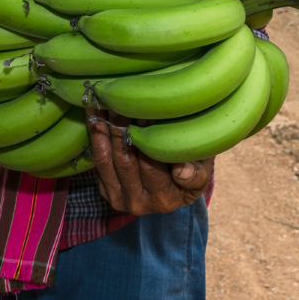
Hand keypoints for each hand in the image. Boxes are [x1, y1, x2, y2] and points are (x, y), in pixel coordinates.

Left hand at [87, 108, 212, 214]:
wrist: (177, 184)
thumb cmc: (194, 167)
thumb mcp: (203, 170)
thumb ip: (197, 173)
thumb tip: (181, 171)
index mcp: (165, 200)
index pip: (151, 165)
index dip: (146, 137)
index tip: (145, 110)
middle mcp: (139, 204)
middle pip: (125, 160)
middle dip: (121, 125)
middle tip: (120, 96)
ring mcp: (119, 199)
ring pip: (107, 158)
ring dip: (105, 126)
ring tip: (105, 98)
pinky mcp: (105, 191)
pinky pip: (98, 159)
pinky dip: (96, 132)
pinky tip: (95, 109)